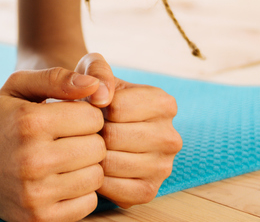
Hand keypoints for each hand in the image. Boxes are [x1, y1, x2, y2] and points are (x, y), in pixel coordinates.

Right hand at [0, 67, 107, 221]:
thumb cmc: (3, 120)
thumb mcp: (19, 87)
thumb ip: (57, 77)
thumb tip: (95, 85)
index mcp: (29, 123)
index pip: (92, 117)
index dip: (86, 115)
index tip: (71, 118)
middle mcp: (32, 159)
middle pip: (97, 148)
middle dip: (89, 140)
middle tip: (69, 140)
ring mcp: (35, 193)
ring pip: (96, 177)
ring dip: (87, 166)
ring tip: (66, 159)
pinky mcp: (40, 218)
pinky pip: (88, 203)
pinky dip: (81, 192)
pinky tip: (62, 180)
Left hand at [76, 53, 182, 207]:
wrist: (94, 122)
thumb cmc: (95, 93)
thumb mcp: (93, 68)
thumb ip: (97, 71)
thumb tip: (102, 97)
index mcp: (165, 104)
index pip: (117, 108)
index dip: (94, 107)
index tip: (94, 107)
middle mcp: (171, 138)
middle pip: (114, 137)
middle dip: (92, 132)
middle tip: (89, 129)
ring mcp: (163, 168)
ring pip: (111, 164)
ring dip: (92, 156)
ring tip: (91, 145)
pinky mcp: (149, 191)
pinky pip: (114, 190)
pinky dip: (98, 179)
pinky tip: (96, 165)